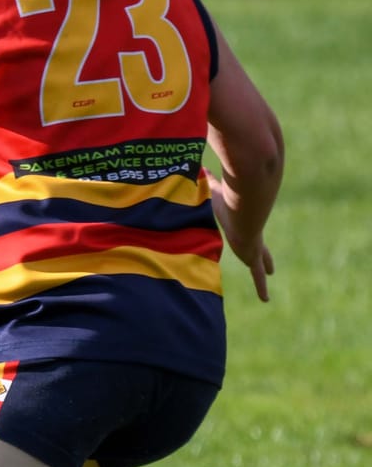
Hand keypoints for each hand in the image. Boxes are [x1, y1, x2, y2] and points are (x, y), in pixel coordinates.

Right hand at [206, 168, 273, 300]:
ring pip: (259, 266)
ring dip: (262, 278)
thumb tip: (196, 167)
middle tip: (270, 270)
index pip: (249, 233)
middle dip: (264, 260)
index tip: (252, 241)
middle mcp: (252, 237)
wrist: (246, 206)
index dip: (251, 239)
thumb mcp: (214, 193)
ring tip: (266, 293)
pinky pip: (259, 276)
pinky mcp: (254, 256)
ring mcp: (254, 248)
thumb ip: (207, 182)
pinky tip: (266, 298)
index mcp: (244, 224)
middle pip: (260, 252)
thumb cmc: (229, 198)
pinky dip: (262, 287)